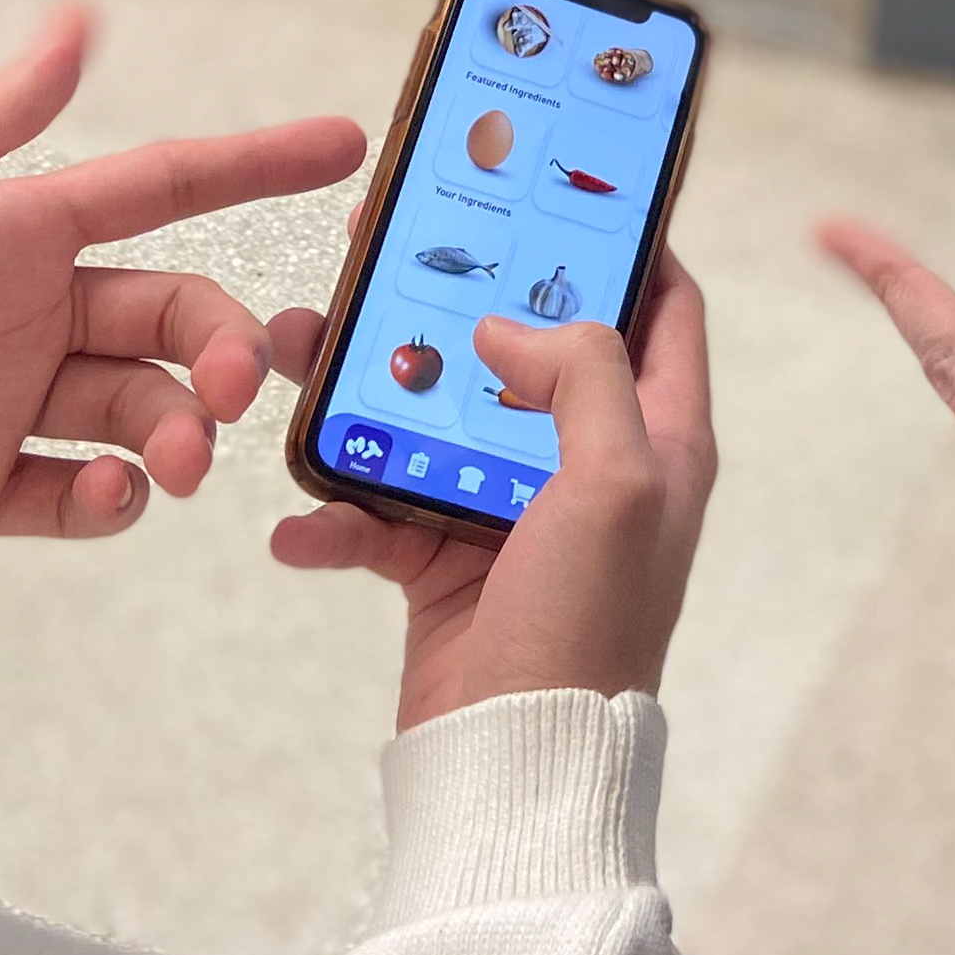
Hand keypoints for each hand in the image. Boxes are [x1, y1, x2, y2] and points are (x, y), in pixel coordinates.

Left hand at [0, 4, 365, 598]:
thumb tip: (78, 21)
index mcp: (2, 231)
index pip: (158, 187)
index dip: (254, 164)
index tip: (342, 148)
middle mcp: (13, 312)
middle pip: (170, 314)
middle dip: (220, 346)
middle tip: (223, 393)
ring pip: (138, 410)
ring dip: (174, 434)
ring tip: (163, 468)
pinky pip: (72, 496)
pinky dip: (108, 504)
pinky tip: (101, 500)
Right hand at [266, 254, 715, 731]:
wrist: (517, 768)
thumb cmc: (587, 630)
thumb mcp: (617, 482)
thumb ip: (582, 378)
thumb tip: (510, 327)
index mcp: (661, 440)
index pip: (662, 309)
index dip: (623, 242)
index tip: (558, 186)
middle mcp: (592, 468)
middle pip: (524, 350)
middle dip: (453, 298)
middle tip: (384, 244)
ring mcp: (515, 516)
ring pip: (433, 419)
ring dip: (365, 390)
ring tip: (293, 354)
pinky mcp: (448, 568)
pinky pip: (379, 517)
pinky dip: (334, 515)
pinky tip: (298, 520)